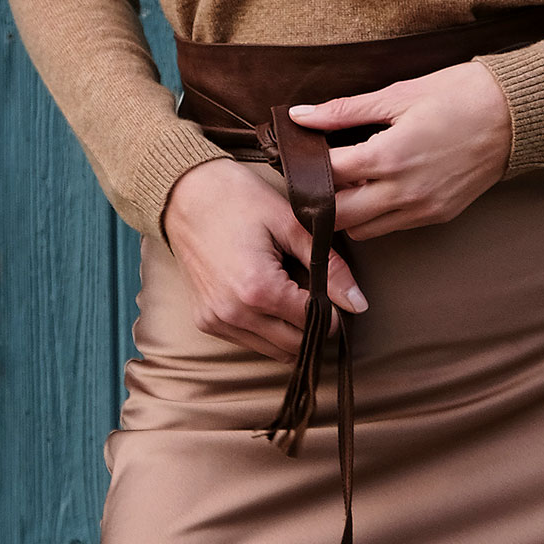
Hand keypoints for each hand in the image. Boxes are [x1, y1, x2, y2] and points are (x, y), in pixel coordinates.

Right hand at [160, 157, 368, 362]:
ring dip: (289, 329)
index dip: (333, 307)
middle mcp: (234, 315)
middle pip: (295, 346)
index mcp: (258, 290)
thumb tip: (358, 303)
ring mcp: (216, 322)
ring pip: (273, 351)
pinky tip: (266, 294)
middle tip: (314, 288)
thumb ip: (329, 265)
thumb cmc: (239, 199)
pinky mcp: (205, 321)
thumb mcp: (290, 223)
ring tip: (289, 289)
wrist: (185, 192)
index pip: (315, 324)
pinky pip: (249, 341)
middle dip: (313, 323)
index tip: (332, 285)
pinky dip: (266, 327)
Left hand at [287, 60, 512, 239]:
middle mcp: (403, 192)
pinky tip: (377, 188)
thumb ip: (344, 111)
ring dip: (348, 213)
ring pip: (364, 230)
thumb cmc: (458, 94)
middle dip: (321, 201)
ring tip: (346, 184)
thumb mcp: (397, 95)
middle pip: (339, 217)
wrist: (516, 114)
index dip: (307, 168)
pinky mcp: (439, 215)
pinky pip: (394, 226)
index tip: (298, 157)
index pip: (327, 177)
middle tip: (314, 178)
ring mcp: (423, 208)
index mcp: (388, 157)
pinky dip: (378, 214)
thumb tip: (301, 116)